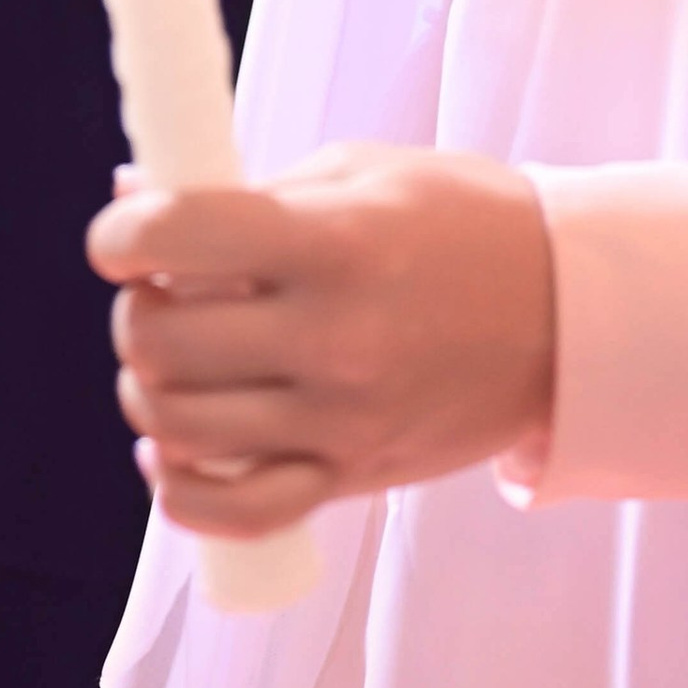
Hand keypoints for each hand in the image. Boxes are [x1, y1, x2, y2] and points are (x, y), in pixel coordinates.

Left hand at [88, 143, 555, 541]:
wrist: (566, 313)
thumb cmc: (460, 222)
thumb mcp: (360, 174)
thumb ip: (248, 193)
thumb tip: (132, 199)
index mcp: (332, 240)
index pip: (176, 236)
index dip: (120, 237)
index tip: (122, 237)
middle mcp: (331, 336)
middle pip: (161, 341)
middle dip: (137, 312)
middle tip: (159, 293)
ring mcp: (341, 419)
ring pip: (180, 425)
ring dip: (149, 390)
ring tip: (174, 361)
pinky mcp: (353, 477)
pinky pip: (234, 513)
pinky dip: (180, 490)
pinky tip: (174, 451)